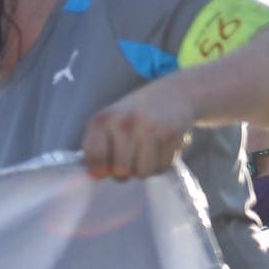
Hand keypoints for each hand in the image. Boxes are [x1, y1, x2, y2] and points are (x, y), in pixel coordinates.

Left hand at [82, 80, 197, 180]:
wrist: (173, 93)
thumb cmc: (132, 115)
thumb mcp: (107, 124)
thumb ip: (96, 149)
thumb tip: (96, 176)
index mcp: (102, 120)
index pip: (95, 159)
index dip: (100, 170)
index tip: (105, 167)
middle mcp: (124, 122)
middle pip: (120, 172)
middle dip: (123, 172)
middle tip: (128, 159)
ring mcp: (149, 127)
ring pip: (142, 173)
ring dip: (143, 169)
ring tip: (144, 154)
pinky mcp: (171, 134)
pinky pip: (161, 167)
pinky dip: (160, 164)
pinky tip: (159, 149)